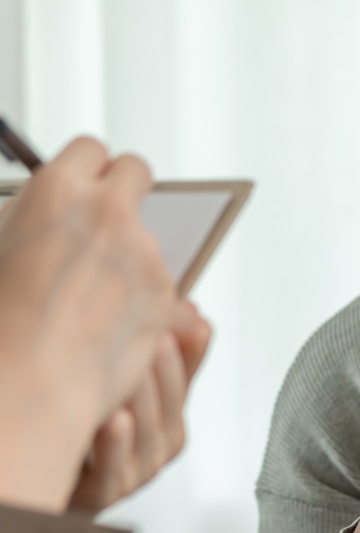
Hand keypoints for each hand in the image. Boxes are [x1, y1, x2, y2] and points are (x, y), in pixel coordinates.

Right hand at [0, 137, 176, 512]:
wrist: (29, 382)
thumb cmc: (2, 322)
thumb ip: (31, 218)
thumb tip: (44, 212)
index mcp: (59, 190)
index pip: (92, 149)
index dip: (89, 167)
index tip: (87, 181)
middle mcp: (111, 214)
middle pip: (137, 173)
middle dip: (125, 188)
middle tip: (108, 215)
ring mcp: (146, 256)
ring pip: (148, 237)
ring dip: (130, 254)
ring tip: (91, 296)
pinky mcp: (169, 297)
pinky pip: (162, 285)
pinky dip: (144, 297)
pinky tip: (110, 324)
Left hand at [68, 303, 211, 513]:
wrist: (42, 476)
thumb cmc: (82, 433)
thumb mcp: (123, 382)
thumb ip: (155, 348)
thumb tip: (189, 309)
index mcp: (165, 418)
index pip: (187, 380)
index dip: (191, 352)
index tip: (191, 320)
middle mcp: (154, 447)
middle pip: (171, 408)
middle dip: (167, 371)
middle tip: (158, 337)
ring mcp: (131, 473)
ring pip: (146, 437)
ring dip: (143, 403)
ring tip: (136, 370)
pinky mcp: (100, 496)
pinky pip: (112, 472)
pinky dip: (114, 447)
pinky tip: (113, 421)